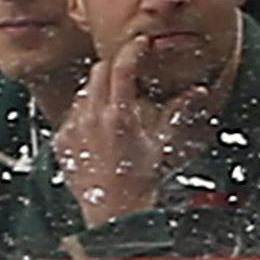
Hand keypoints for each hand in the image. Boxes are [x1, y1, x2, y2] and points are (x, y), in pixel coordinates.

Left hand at [53, 39, 218, 227]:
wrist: (114, 214)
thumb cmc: (139, 184)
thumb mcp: (160, 146)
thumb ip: (176, 114)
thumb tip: (197, 94)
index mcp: (119, 117)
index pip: (122, 67)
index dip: (132, 50)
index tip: (139, 44)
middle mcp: (92, 118)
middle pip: (99, 71)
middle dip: (114, 68)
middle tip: (126, 75)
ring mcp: (74, 128)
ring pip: (84, 92)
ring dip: (99, 94)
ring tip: (112, 113)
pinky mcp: (62, 140)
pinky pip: (71, 115)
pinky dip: (84, 117)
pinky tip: (96, 133)